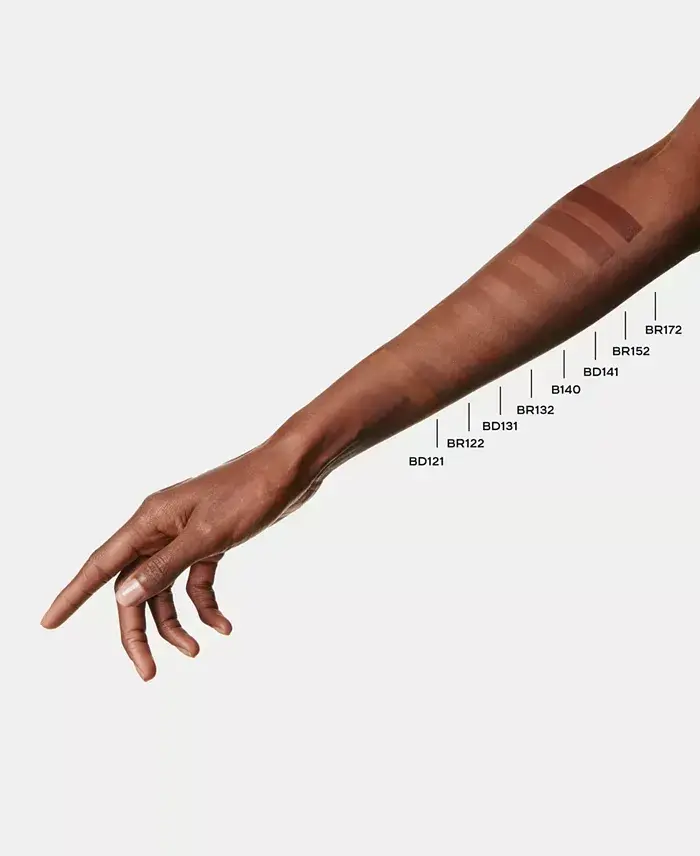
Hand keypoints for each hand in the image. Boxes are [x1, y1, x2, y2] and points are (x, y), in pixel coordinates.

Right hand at [41, 435, 312, 679]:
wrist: (290, 472)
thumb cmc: (249, 494)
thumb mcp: (208, 535)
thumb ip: (164, 567)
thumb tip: (123, 596)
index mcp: (149, 521)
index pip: (101, 565)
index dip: (72, 595)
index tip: (48, 623)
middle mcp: (160, 529)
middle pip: (133, 588)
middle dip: (138, 631)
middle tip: (148, 672)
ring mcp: (185, 536)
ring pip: (163, 590)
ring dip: (175, 624)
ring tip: (195, 651)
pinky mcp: (209, 542)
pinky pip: (195, 582)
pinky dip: (205, 606)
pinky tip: (224, 626)